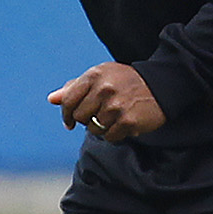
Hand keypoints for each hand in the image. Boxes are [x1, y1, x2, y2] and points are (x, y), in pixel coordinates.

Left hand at [49, 63, 165, 143]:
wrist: (160, 86)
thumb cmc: (125, 82)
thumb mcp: (100, 77)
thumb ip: (75, 88)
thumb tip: (52, 99)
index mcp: (94, 75)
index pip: (69, 101)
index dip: (67, 114)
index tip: (70, 121)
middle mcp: (104, 89)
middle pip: (80, 117)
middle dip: (87, 120)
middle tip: (100, 115)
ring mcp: (116, 106)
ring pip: (94, 129)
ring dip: (102, 128)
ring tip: (114, 117)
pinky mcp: (127, 121)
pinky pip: (109, 137)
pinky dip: (115, 134)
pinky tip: (123, 124)